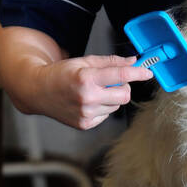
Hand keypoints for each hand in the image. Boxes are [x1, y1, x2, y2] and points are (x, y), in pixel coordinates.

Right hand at [27, 55, 153, 129]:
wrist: (38, 91)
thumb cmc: (61, 73)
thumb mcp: (84, 61)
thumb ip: (111, 62)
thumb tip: (133, 62)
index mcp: (87, 78)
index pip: (120, 76)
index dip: (137, 73)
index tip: (148, 72)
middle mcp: (87, 98)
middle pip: (124, 95)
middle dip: (124, 87)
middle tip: (112, 81)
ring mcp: (86, 114)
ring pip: (116, 105)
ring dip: (112, 97)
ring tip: (94, 91)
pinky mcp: (85, 124)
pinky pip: (107, 114)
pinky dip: (103, 107)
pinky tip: (88, 101)